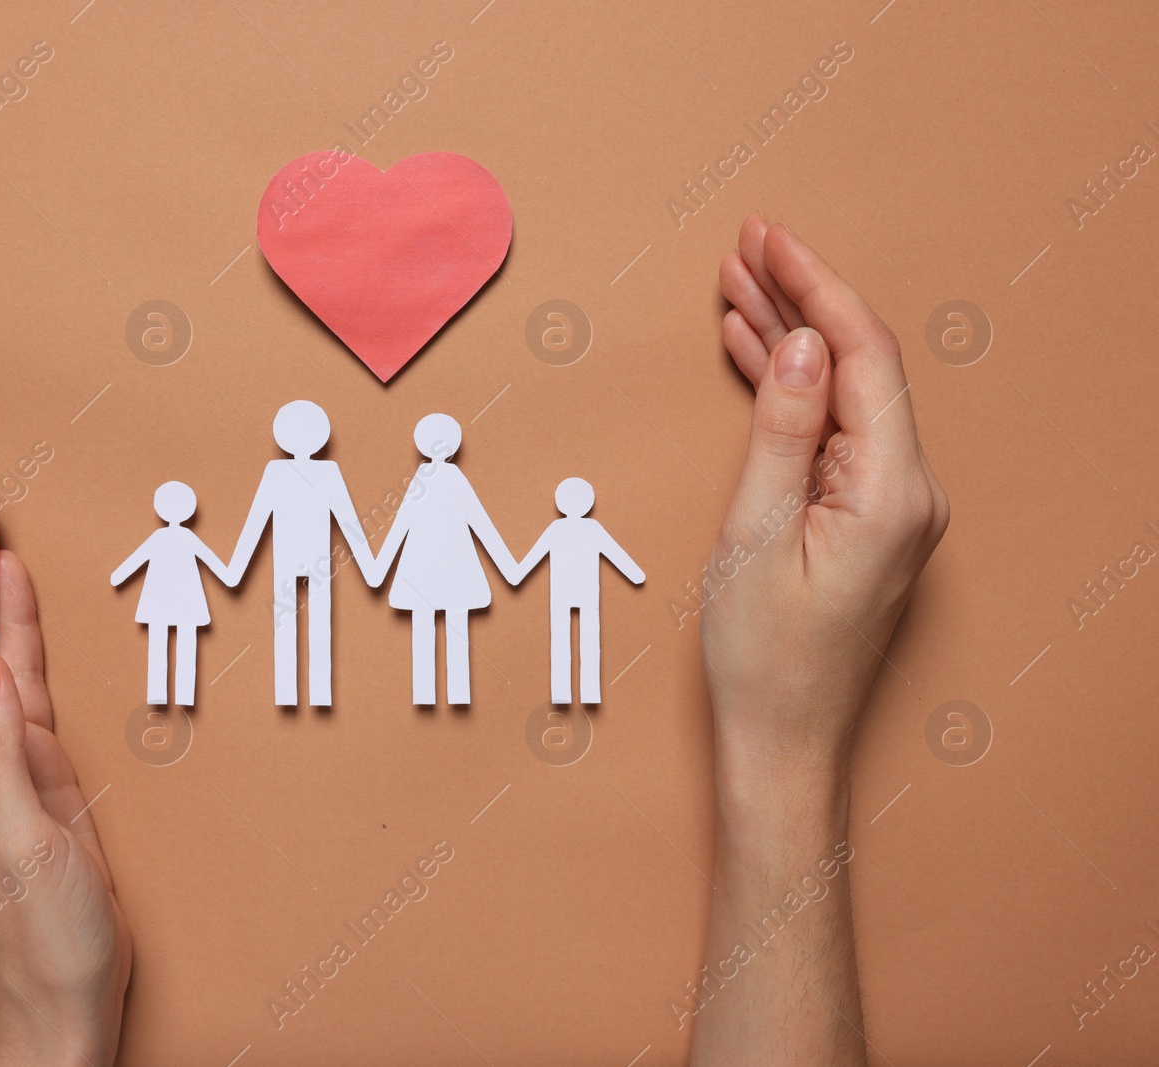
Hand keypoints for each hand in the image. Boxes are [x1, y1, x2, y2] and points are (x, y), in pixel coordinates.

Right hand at [687, 215, 946, 1065]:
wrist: (783, 739)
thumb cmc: (766, 657)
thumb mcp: (754, 536)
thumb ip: (783, 433)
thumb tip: (799, 345)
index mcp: (891, 490)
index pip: (861, 356)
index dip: (815, 287)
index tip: (769, 240)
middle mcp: (907, 490)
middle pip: (856, 364)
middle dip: (800, 298)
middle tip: (746, 247)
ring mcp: (890, 504)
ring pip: (843, 392)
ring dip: (792, 337)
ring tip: (737, 287)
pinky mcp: (866, 518)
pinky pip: (833, 431)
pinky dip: (793, 390)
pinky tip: (758, 356)